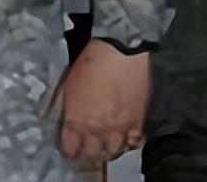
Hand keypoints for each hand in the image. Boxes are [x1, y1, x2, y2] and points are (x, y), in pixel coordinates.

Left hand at [56, 39, 149, 165]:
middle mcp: (96, 129)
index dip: (69, 150)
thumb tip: (71, 117)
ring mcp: (118, 128)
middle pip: (92, 153)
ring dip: (108, 150)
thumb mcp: (70, 85)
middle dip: (88, 153)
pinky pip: (134, 142)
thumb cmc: (90, 61)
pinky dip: (130, 143)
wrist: (119, 53)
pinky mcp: (137, 122)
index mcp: (76, 119)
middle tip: (88, 151)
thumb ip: (71, 107)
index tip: (69, 150)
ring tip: (106, 146)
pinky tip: (127, 140)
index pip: (70, 147)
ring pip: (113, 151)